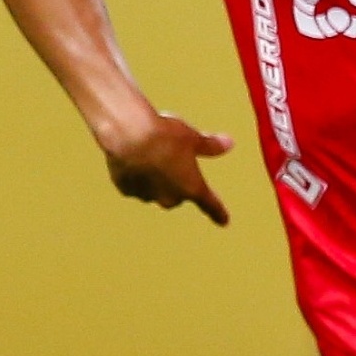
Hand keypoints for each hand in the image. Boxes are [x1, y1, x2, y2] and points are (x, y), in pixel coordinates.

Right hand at [101, 110, 231, 224]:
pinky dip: (138, 175)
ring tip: (151, 153)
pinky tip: (134, 158)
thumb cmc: (164, 135)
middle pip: (180, 195)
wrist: (126, 134)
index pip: (210, 205)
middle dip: (179, 182)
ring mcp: (146, 195)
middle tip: (173, 158)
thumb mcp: (193, 138)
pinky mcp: (126, 190)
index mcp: (192, 187)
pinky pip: (136, 185)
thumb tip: (228, 144)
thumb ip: (210, 145)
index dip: (218, 213)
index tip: (224, 222)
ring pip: (156, 191)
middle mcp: (170, 197)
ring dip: (156, 179)